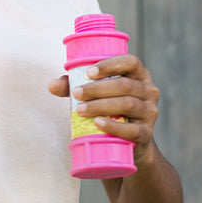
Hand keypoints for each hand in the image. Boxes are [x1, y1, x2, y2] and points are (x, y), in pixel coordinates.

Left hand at [47, 53, 161, 169]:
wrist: (130, 140)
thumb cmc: (111, 109)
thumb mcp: (96, 93)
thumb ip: (74, 86)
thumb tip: (52, 85)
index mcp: (139, 75)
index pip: (130, 62)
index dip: (110, 65)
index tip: (89, 73)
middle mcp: (149, 91)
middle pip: (125, 85)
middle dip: (98, 88)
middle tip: (77, 93)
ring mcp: (150, 112)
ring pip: (128, 104)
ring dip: (101, 105)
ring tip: (80, 109)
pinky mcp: (146, 133)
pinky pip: (132, 129)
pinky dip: (113, 126)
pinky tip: (98, 123)